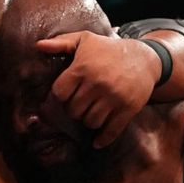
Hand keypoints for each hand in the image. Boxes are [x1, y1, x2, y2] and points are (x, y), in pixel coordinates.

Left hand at [36, 31, 162, 147]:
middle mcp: (97, 84)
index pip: (59, 94)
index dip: (61, 96)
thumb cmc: (109, 49)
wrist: (145, 58)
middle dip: (74, 109)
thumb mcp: (85, 40)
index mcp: (82, 68)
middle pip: (74, 110)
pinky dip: (103, 139)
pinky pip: (111, 131)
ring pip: (91, 122)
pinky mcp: (128, 108)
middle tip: (80, 104)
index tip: (66, 94)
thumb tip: (38, 46)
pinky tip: (97, 142)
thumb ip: (60, 43)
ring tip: (91, 112)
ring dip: (88, 120)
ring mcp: (114, 97)